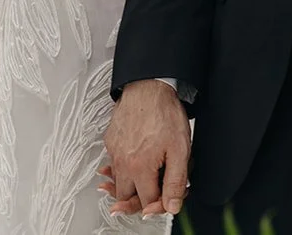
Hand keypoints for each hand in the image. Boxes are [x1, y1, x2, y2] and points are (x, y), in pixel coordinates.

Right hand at [102, 79, 190, 216]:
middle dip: (137, 202)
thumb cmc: (164, 113)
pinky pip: (112, 163)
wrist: (148, 86)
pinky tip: (126, 167)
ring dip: (126, 187)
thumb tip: (172, 205)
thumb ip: (176, 182)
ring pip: (117, 180)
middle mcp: (123, 162)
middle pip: (125, 196)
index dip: (160, 206)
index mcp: (140, 167)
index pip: (147, 202)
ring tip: (132, 189)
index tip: (167, 201)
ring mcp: (114, 151)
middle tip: (147, 203)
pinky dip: (118, 169)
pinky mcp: (110, 140)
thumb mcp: (180, 150)